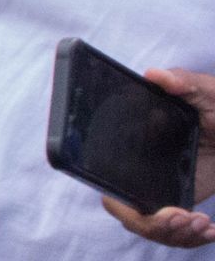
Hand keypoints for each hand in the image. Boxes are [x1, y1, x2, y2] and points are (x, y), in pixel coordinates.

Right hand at [102, 68, 214, 247]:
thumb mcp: (206, 92)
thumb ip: (183, 81)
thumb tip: (154, 74)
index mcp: (132, 142)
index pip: (107, 184)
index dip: (129, 207)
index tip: (167, 212)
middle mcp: (138, 168)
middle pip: (129, 215)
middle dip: (158, 228)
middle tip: (188, 218)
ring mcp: (158, 187)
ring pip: (150, 228)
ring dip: (176, 235)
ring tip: (203, 224)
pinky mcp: (177, 199)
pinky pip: (170, 232)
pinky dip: (188, 238)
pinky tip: (208, 228)